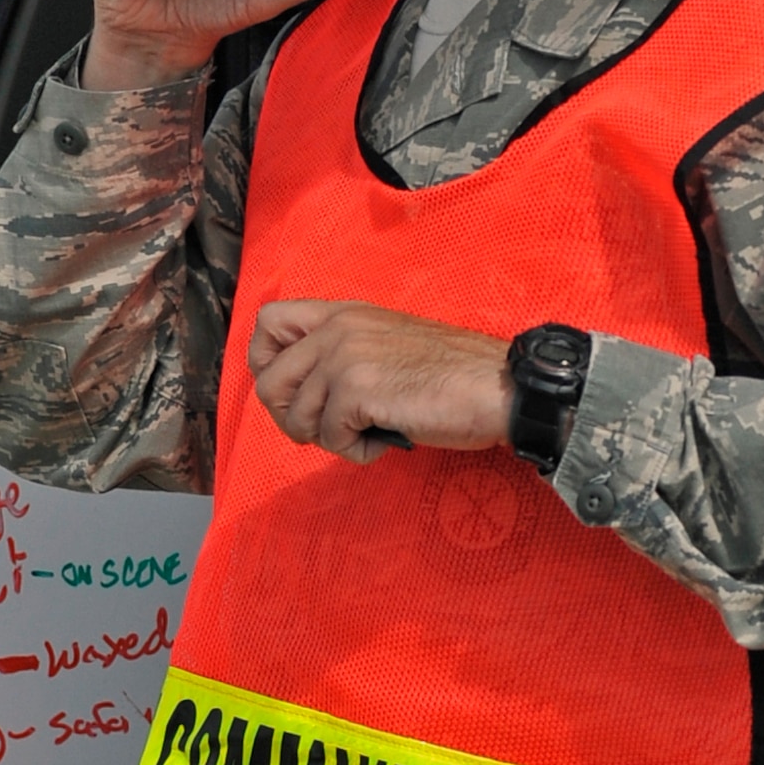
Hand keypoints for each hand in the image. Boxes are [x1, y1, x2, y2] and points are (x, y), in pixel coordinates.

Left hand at [248, 300, 513, 463]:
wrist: (495, 386)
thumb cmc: (452, 375)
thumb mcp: (387, 345)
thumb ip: (344, 353)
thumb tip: (303, 393)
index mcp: (343, 313)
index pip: (267, 323)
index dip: (267, 365)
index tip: (295, 392)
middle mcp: (337, 328)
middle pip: (269, 382)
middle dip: (293, 418)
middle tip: (330, 430)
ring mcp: (345, 357)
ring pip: (298, 417)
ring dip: (331, 440)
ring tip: (370, 434)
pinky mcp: (357, 390)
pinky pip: (330, 438)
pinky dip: (357, 451)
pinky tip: (387, 440)